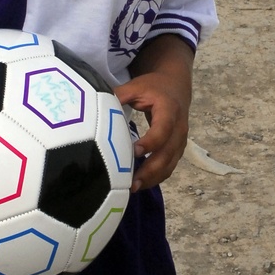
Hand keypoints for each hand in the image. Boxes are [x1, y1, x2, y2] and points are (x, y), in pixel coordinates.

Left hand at [115, 71, 190, 192]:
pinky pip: (170, 166)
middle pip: (168, 153)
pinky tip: (141, 183)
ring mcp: (180, 140)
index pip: (163, 130)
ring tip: (133, 188)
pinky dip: (157, 177)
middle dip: (151, 170)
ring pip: (170, 164)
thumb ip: (118, 95)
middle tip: (132, 183)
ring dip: (153, 178)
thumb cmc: (153, 87)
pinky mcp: (178, 149)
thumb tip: (93, 106)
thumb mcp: (136, 86)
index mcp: (169, 109)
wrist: (176, 86)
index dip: (150, 142)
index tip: (133, 152)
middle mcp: (179, 127)